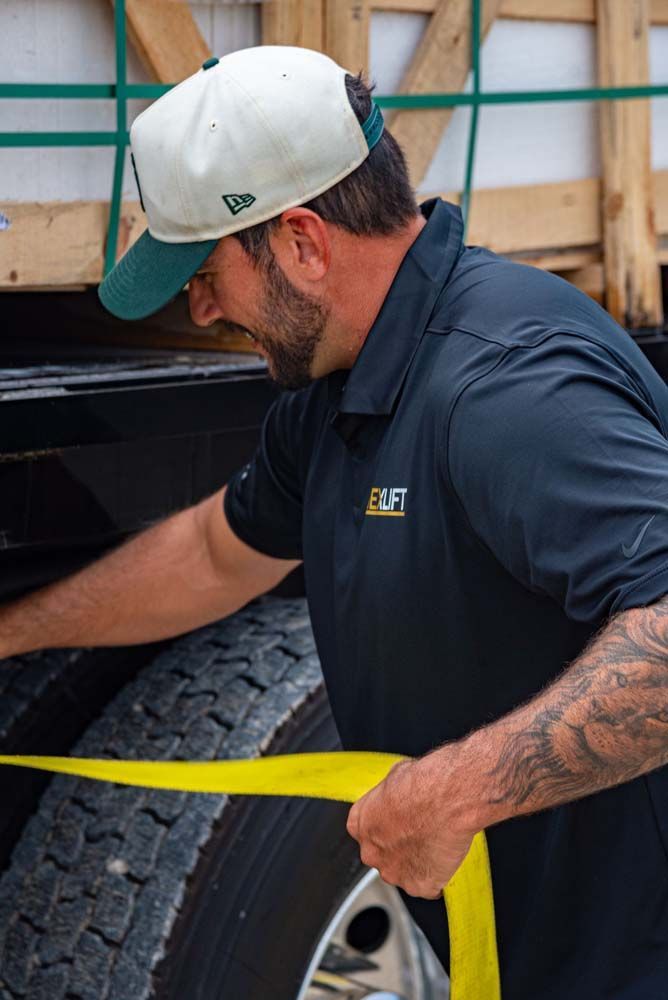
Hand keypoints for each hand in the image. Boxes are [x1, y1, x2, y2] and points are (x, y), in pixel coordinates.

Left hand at [346, 751, 476, 898]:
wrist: (447, 798)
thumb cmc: (422, 784)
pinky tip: (445, 856)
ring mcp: (394, 872)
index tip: (399, 824)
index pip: (367, 832)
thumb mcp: (393, 778)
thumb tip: (395, 795)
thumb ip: (387, 798)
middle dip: (399, 848)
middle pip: (383, 855)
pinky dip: (437, 875)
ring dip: (417, 863)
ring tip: (437, 842)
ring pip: (404, 872)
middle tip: (421, 833)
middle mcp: (371, 851)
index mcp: (360, 824)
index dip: (386, 828)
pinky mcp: (419, 886)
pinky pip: (428, 885)